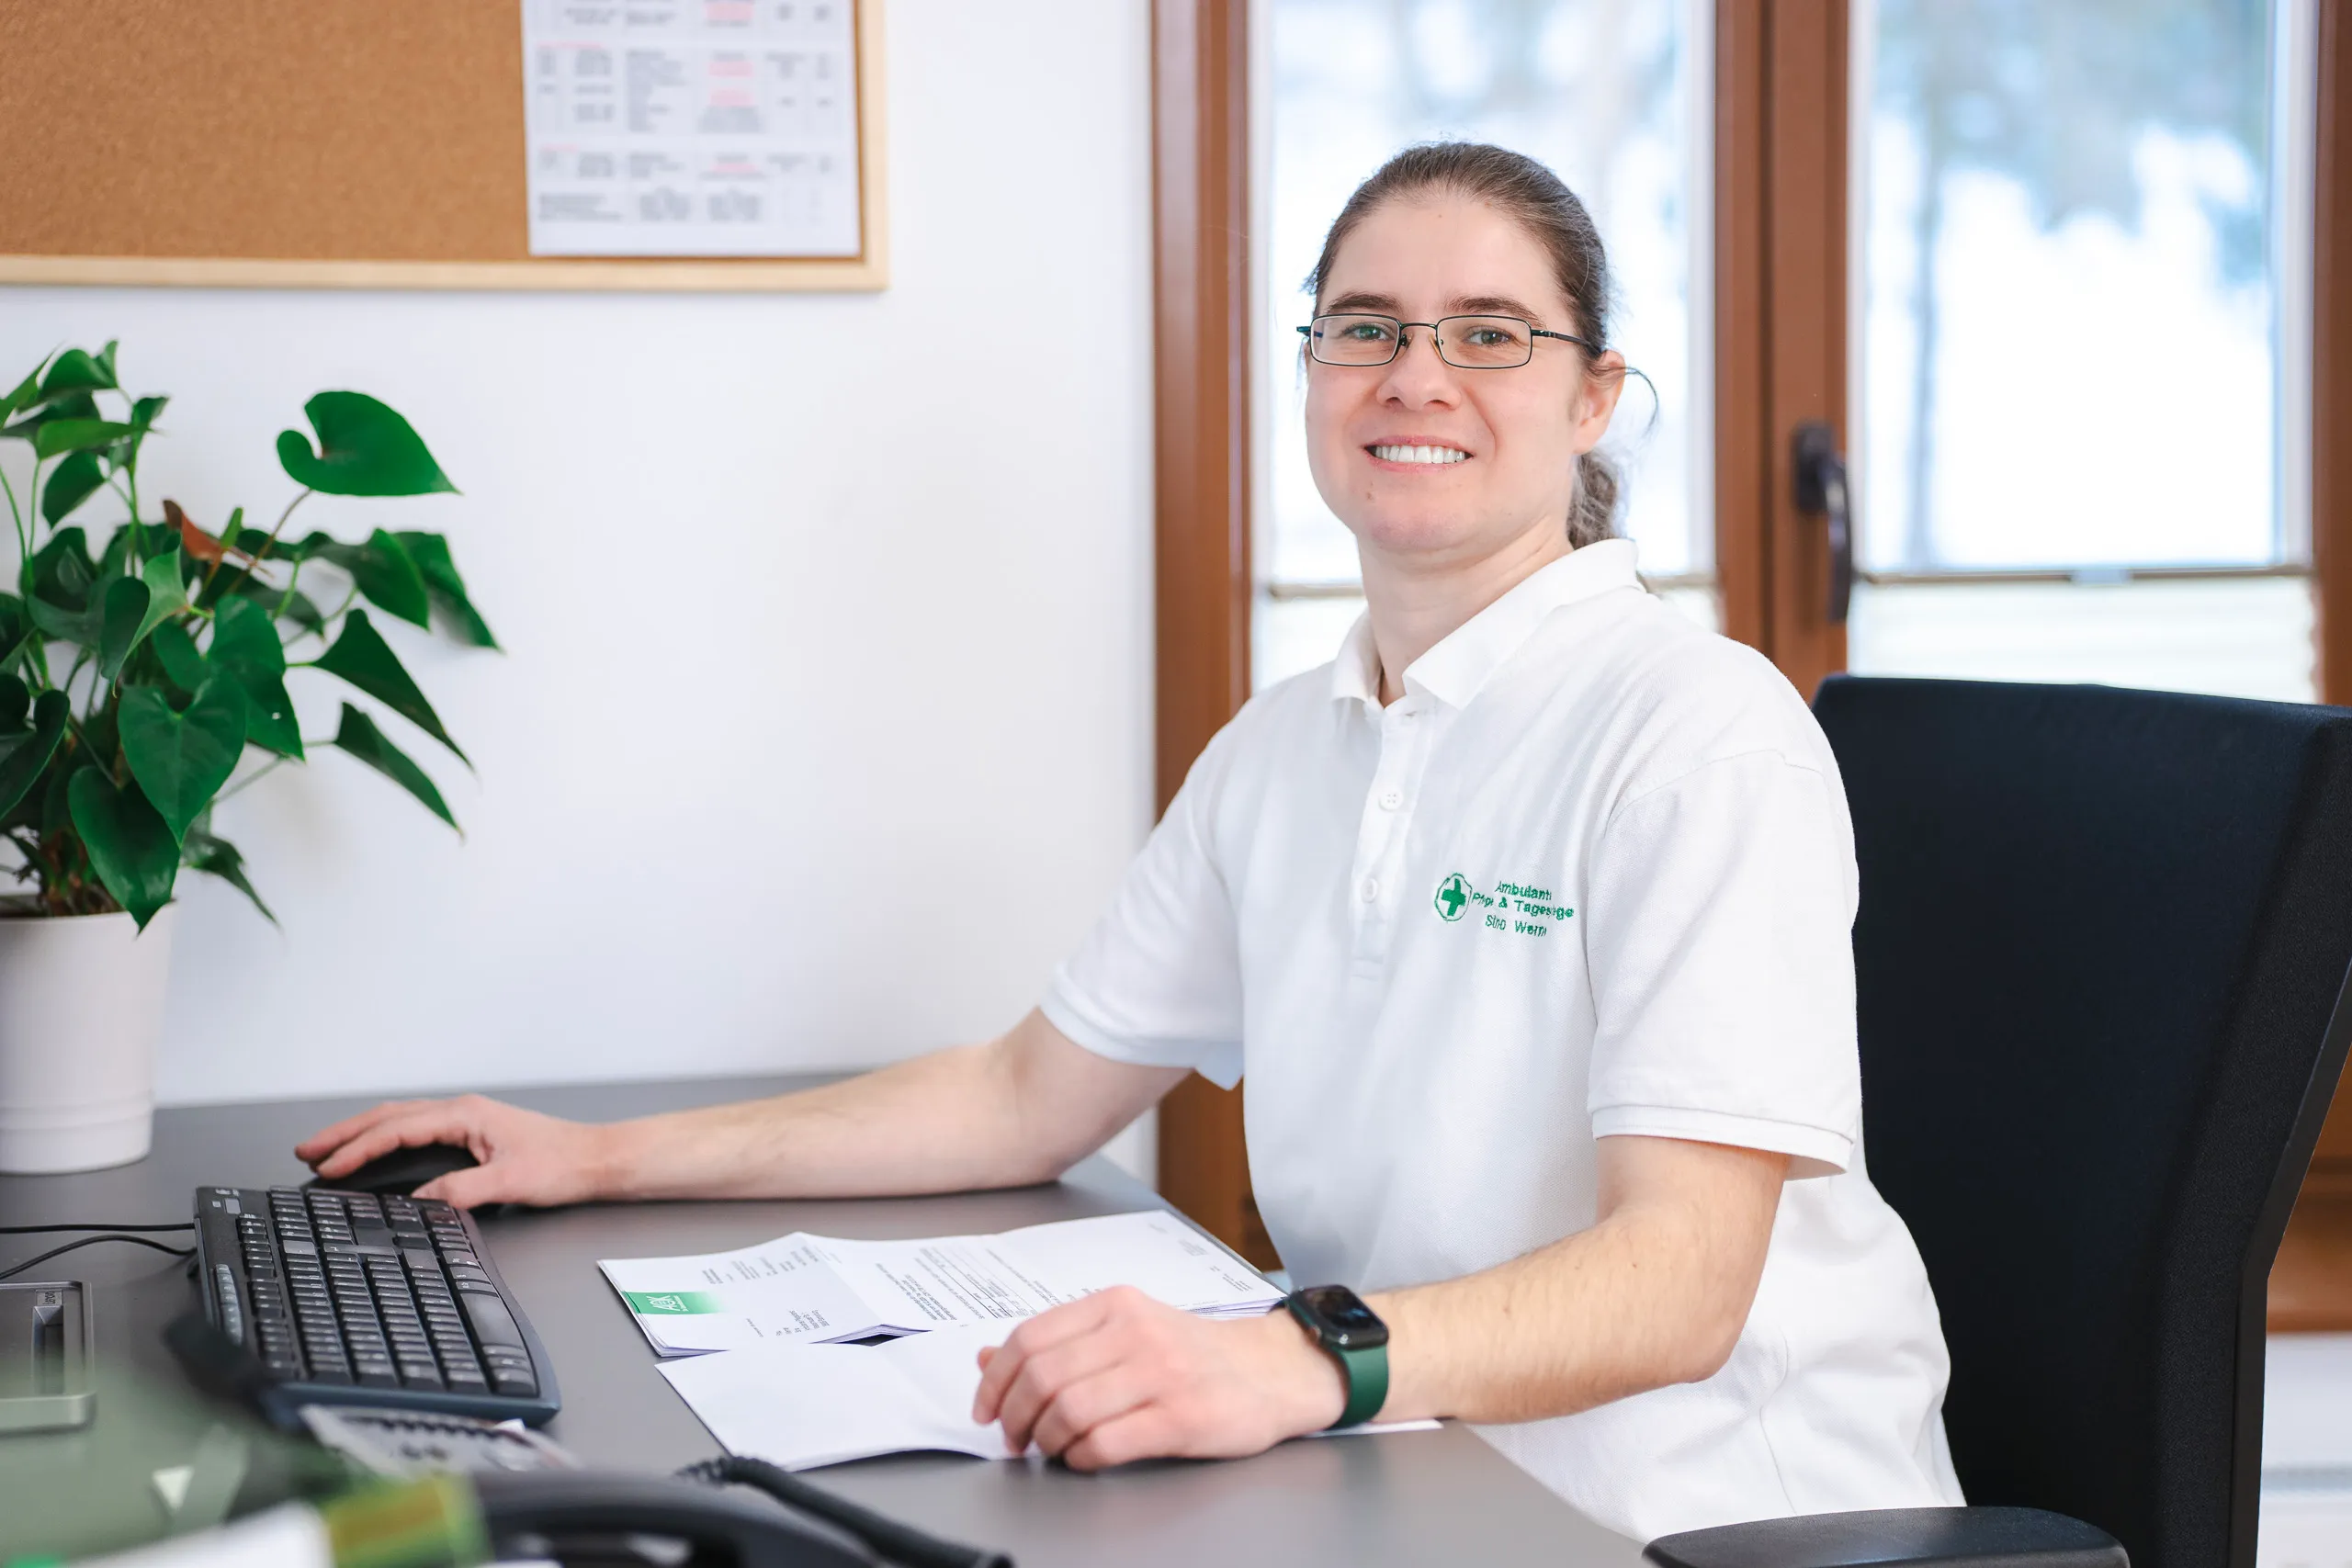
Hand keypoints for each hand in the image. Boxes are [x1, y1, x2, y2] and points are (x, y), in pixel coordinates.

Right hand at [294, 1094, 614, 1209]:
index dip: (358, 1149)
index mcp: (466, 1114)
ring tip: (327, 1149)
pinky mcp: (471, 1133)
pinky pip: (415, 1129)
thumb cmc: (562, 1164)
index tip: (327, 1166)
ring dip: (361, 1133)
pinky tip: (374, 1148)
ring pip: (400, 1120)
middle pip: (389, 1116)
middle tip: (307, 1151)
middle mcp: (462, 1110)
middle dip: (345, 1133)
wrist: (594, 1159)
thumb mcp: (510, 1181)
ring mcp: (466, 1119)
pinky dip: (385, 1137)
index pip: (398, 1129)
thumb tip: (420, 1201)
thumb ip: (462, 1191)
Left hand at [970, 1287, 1346, 1468]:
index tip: (986, 1410)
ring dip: (1047, 1441)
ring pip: (1070, 1410)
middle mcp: (1136, 1332)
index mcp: (1115, 1304)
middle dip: (1016, 1418)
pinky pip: (1107, 1443)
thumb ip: (1060, 1343)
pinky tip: (1084, 1458)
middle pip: (1043, 1377)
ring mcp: (1161, 1373)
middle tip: (1015, 1440)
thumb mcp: (1125, 1330)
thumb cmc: (1192, 1353)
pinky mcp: (1182, 1417)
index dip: (995, 1381)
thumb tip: (986, 1358)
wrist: (1271, 1371)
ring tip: (1051, 1450)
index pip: (1030, 1338)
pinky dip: (1081, 1458)